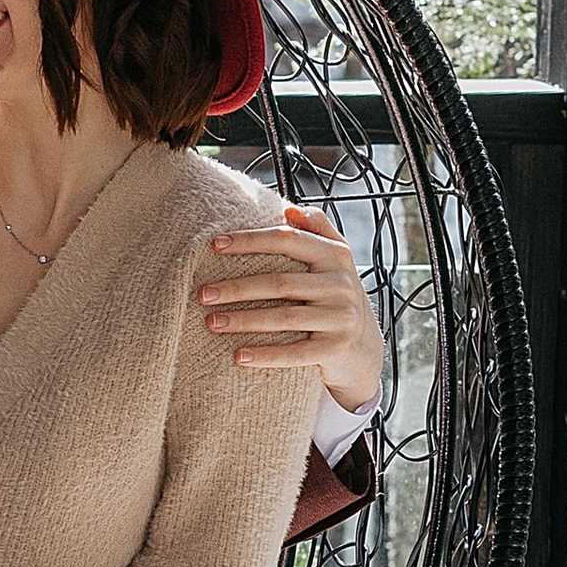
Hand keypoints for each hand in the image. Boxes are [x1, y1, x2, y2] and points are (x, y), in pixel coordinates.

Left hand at [199, 206, 384, 415]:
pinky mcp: (336, 349)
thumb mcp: (335, 259)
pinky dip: (265, 355)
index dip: (250, 240)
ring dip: (244, 321)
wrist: (364, 347)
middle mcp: (341, 284)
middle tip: (203, 293)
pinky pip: (295, 353)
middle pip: (280, 283)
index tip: (215, 245)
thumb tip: (287, 210)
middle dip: (237, 288)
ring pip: (284, 318)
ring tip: (211, 322)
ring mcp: (341, 318)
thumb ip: (316, 229)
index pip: (288, 240)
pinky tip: (238, 356)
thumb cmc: (335, 296)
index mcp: (335, 255)